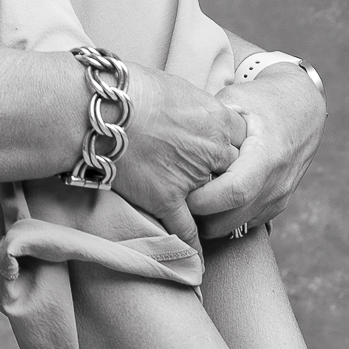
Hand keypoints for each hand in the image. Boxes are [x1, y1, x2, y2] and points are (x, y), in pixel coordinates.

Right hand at [111, 67, 248, 251]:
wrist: (103, 110)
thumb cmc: (133, 91)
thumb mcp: (178, 88)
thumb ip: (198, 108)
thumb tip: (199, 116)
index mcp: (220, 121)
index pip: (246, 142)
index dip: (235, 149)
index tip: (228, 155)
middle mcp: (213, 151)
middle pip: (236, 173)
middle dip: (228, 180)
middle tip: (221, 185)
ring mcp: (192, 178)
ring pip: (217, 204)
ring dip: (216, 213)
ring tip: (219, 225)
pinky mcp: (167, 200)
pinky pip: (187, 230)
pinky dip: (192, 247)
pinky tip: (196, 260)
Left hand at [187, 66, 325, 240]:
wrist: (303, 108)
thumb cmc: (264, 100)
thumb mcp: (236, 100)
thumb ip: (210, 124)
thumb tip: (178, 142)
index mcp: (267, 155)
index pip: (234, 192)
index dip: (203, 200)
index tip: (179, 192)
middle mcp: (277, 182)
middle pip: (232, 218)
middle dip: (199, 217)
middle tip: (176, 202)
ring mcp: (279, 197)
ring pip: (237, 226)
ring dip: (210, 221)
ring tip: (190, 200)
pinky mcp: (277, 205)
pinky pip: (246, 223)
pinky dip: (224, 218)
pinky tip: (210, 200)